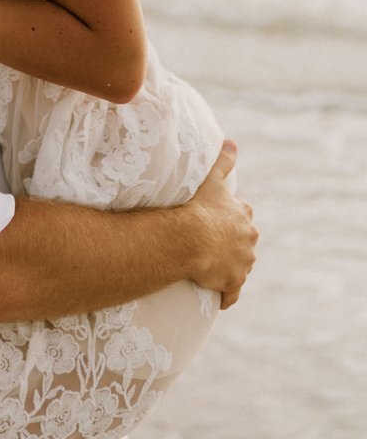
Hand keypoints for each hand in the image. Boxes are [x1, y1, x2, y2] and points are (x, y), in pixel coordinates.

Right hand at [185, 140, 256, 308]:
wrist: (190, 239)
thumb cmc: (198, 208)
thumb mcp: (212, 180)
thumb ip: (223, 161)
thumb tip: (232, 141)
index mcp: (243, 217)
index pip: (242, 216)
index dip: (229, 219)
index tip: (216, 220)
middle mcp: (248, 241)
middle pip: (244, 243)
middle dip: (233, 245)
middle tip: (210, 245)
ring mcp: (241, 264)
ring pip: (239, 267)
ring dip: (228, 268)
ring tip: (209, 269)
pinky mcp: (231, 282)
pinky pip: (232, 293)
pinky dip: (227, 295)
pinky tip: (219, 297)